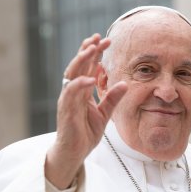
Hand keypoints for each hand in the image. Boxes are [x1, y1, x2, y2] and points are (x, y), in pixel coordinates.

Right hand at [45, 33, 127, 188]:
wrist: (74, 153)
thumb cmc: (85, 133)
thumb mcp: (104, 114)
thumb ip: (113, 98)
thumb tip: (125, 83)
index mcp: (81, 91)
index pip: (87, 67)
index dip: (95, 53)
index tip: (106, 41)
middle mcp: (72, 92)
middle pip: (79, 66)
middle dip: (88, 50)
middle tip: (100, 38)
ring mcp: (67, 100)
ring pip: (72, 74)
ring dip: (82, 60)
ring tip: (92, 49)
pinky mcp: (65, 110)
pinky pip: (70, 94)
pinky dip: (79, 84)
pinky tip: (89, 78)